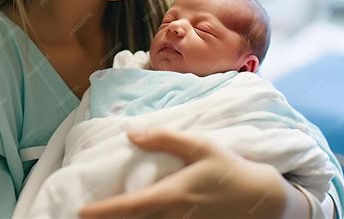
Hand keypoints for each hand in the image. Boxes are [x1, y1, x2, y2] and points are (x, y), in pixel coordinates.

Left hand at [78, 128, 288, 218]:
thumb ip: (164, 139)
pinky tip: (137, 213)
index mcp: (172, 195)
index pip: (130, 207)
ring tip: (106, 213)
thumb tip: (131, 133)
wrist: (262, 199)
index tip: (81, 212)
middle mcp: (174, 217)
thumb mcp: (200, 146)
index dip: (104, 212)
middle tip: (88, 214)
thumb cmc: (229, 169)